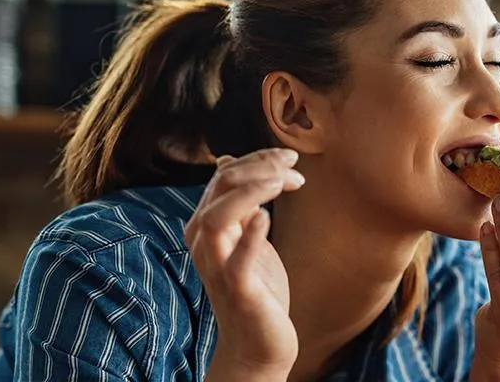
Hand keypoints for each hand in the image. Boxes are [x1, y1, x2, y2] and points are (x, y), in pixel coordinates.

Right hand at [184, 148, 303, 378]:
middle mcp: (204, 242)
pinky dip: (250, 235)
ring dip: (251, 191)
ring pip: (218, 217)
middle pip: (220, 187)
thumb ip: (236, 202)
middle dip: (259, 168)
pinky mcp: (237, 290)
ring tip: (283, 182)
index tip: (291, 157)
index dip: (258, 158)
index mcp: (206, 225)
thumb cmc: (256, 285)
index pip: (224, 176)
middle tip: (295, 169)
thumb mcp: (245, 236)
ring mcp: (217, 266)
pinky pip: (236, 260)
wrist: (258, 341)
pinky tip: (267, 217)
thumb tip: (227, 160)